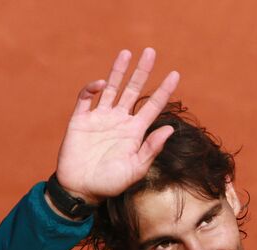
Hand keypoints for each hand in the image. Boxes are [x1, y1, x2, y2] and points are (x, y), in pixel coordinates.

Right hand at [55, 48, 180, 204]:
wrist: (81, 189)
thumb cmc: (110, 184)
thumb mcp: (136, 169)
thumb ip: (151, 149)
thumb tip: (170, 128)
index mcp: (135, 132)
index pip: (153, 106)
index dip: (164, 90)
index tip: (175, 74)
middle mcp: (119, 121)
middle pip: (133, 90)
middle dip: (142, 71)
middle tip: (150, 51)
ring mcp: (100, 118)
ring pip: (111, 88)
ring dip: (118, 71)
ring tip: (127, 53)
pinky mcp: (81, 119)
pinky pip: (86, 98)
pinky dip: (92, 88)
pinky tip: (100, 85)